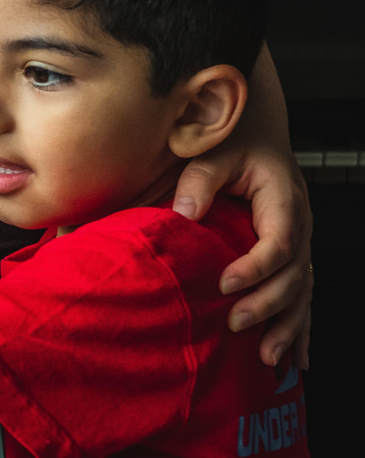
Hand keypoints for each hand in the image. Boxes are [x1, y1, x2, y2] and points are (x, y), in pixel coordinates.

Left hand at [171, 47, 311, 367]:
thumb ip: (198, 180)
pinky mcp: (290, 253)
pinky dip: (298, 326)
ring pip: (302, 291)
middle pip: (294, 274)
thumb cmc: (231, 138)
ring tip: (268, 359)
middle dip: (269, 304)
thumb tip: (184, 214)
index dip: (256, 267)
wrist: (252, 128)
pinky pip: (300, 294)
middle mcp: (298, 223)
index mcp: (282, 198)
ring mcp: (298, 240)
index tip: (225, 284)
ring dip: (288, 326)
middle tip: (237, 323)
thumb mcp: (213, 151)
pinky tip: (296, 357)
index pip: (278, 241)